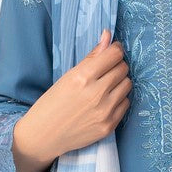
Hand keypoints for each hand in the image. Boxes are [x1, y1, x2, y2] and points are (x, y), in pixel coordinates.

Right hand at [13, 29, 131, 171]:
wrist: (44, 135)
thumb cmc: (52, 102)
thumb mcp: (68, 76)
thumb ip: (92, 56)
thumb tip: (108, 36)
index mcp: (83, 77)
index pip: (114, 54)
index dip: (114, 50)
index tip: (111, 52)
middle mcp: (96, 93)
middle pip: (123, 68)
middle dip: (116, 65)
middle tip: (105, 70)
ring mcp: (105, 111)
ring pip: (127, 84)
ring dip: (119, 82)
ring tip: (105, 86)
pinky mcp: (109, 126)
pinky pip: (126, 103)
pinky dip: (119, 99)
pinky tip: (106, 101)